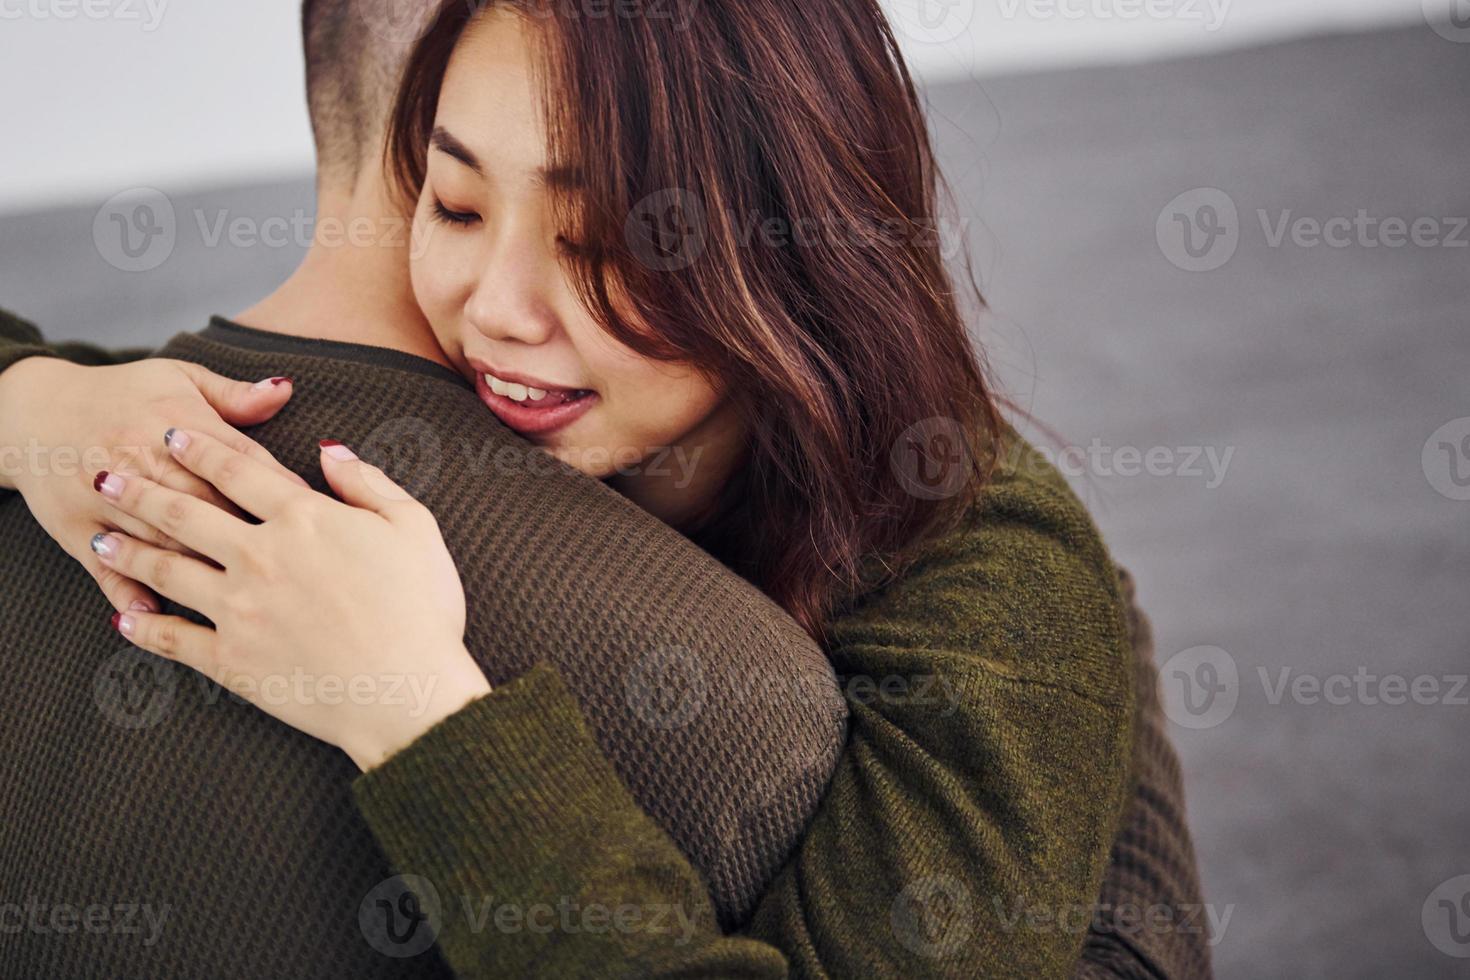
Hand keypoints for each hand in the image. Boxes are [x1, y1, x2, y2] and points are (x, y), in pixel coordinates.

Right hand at [0, 356, 306, 614]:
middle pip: (209, 507)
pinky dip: (132, 593)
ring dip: (205, 573)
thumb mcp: (178, 379)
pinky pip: (108, 569)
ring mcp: (108, 499)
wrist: (34, 410)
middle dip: (254, 537)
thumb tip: (285, 390)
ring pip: (163, 542)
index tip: (318, 521)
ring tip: (250, 603)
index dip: (282, 493)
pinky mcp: (77, 529)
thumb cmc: (122, 395)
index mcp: (177, 424)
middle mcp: (144, 462)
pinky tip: (162, 617)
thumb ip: (234, 395)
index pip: (242, 463)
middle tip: (299, 570)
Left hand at [86, 426, 490, 770]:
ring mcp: (239, 608)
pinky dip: (143, 627)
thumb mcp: (414, 527)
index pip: (238, 470)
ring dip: (128, 551)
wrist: (406, 691)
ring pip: (167, 570)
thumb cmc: (422, 608)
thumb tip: (330, 449)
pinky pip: (173, 639)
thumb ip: (368, 482)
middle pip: (185, 512)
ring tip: (98, 539)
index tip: (170, 435)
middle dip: (140, 490)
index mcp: (305, 518)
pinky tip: (122, 616)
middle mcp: (260, 555)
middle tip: (106, 474)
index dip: (200, 448)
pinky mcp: (232, 659)